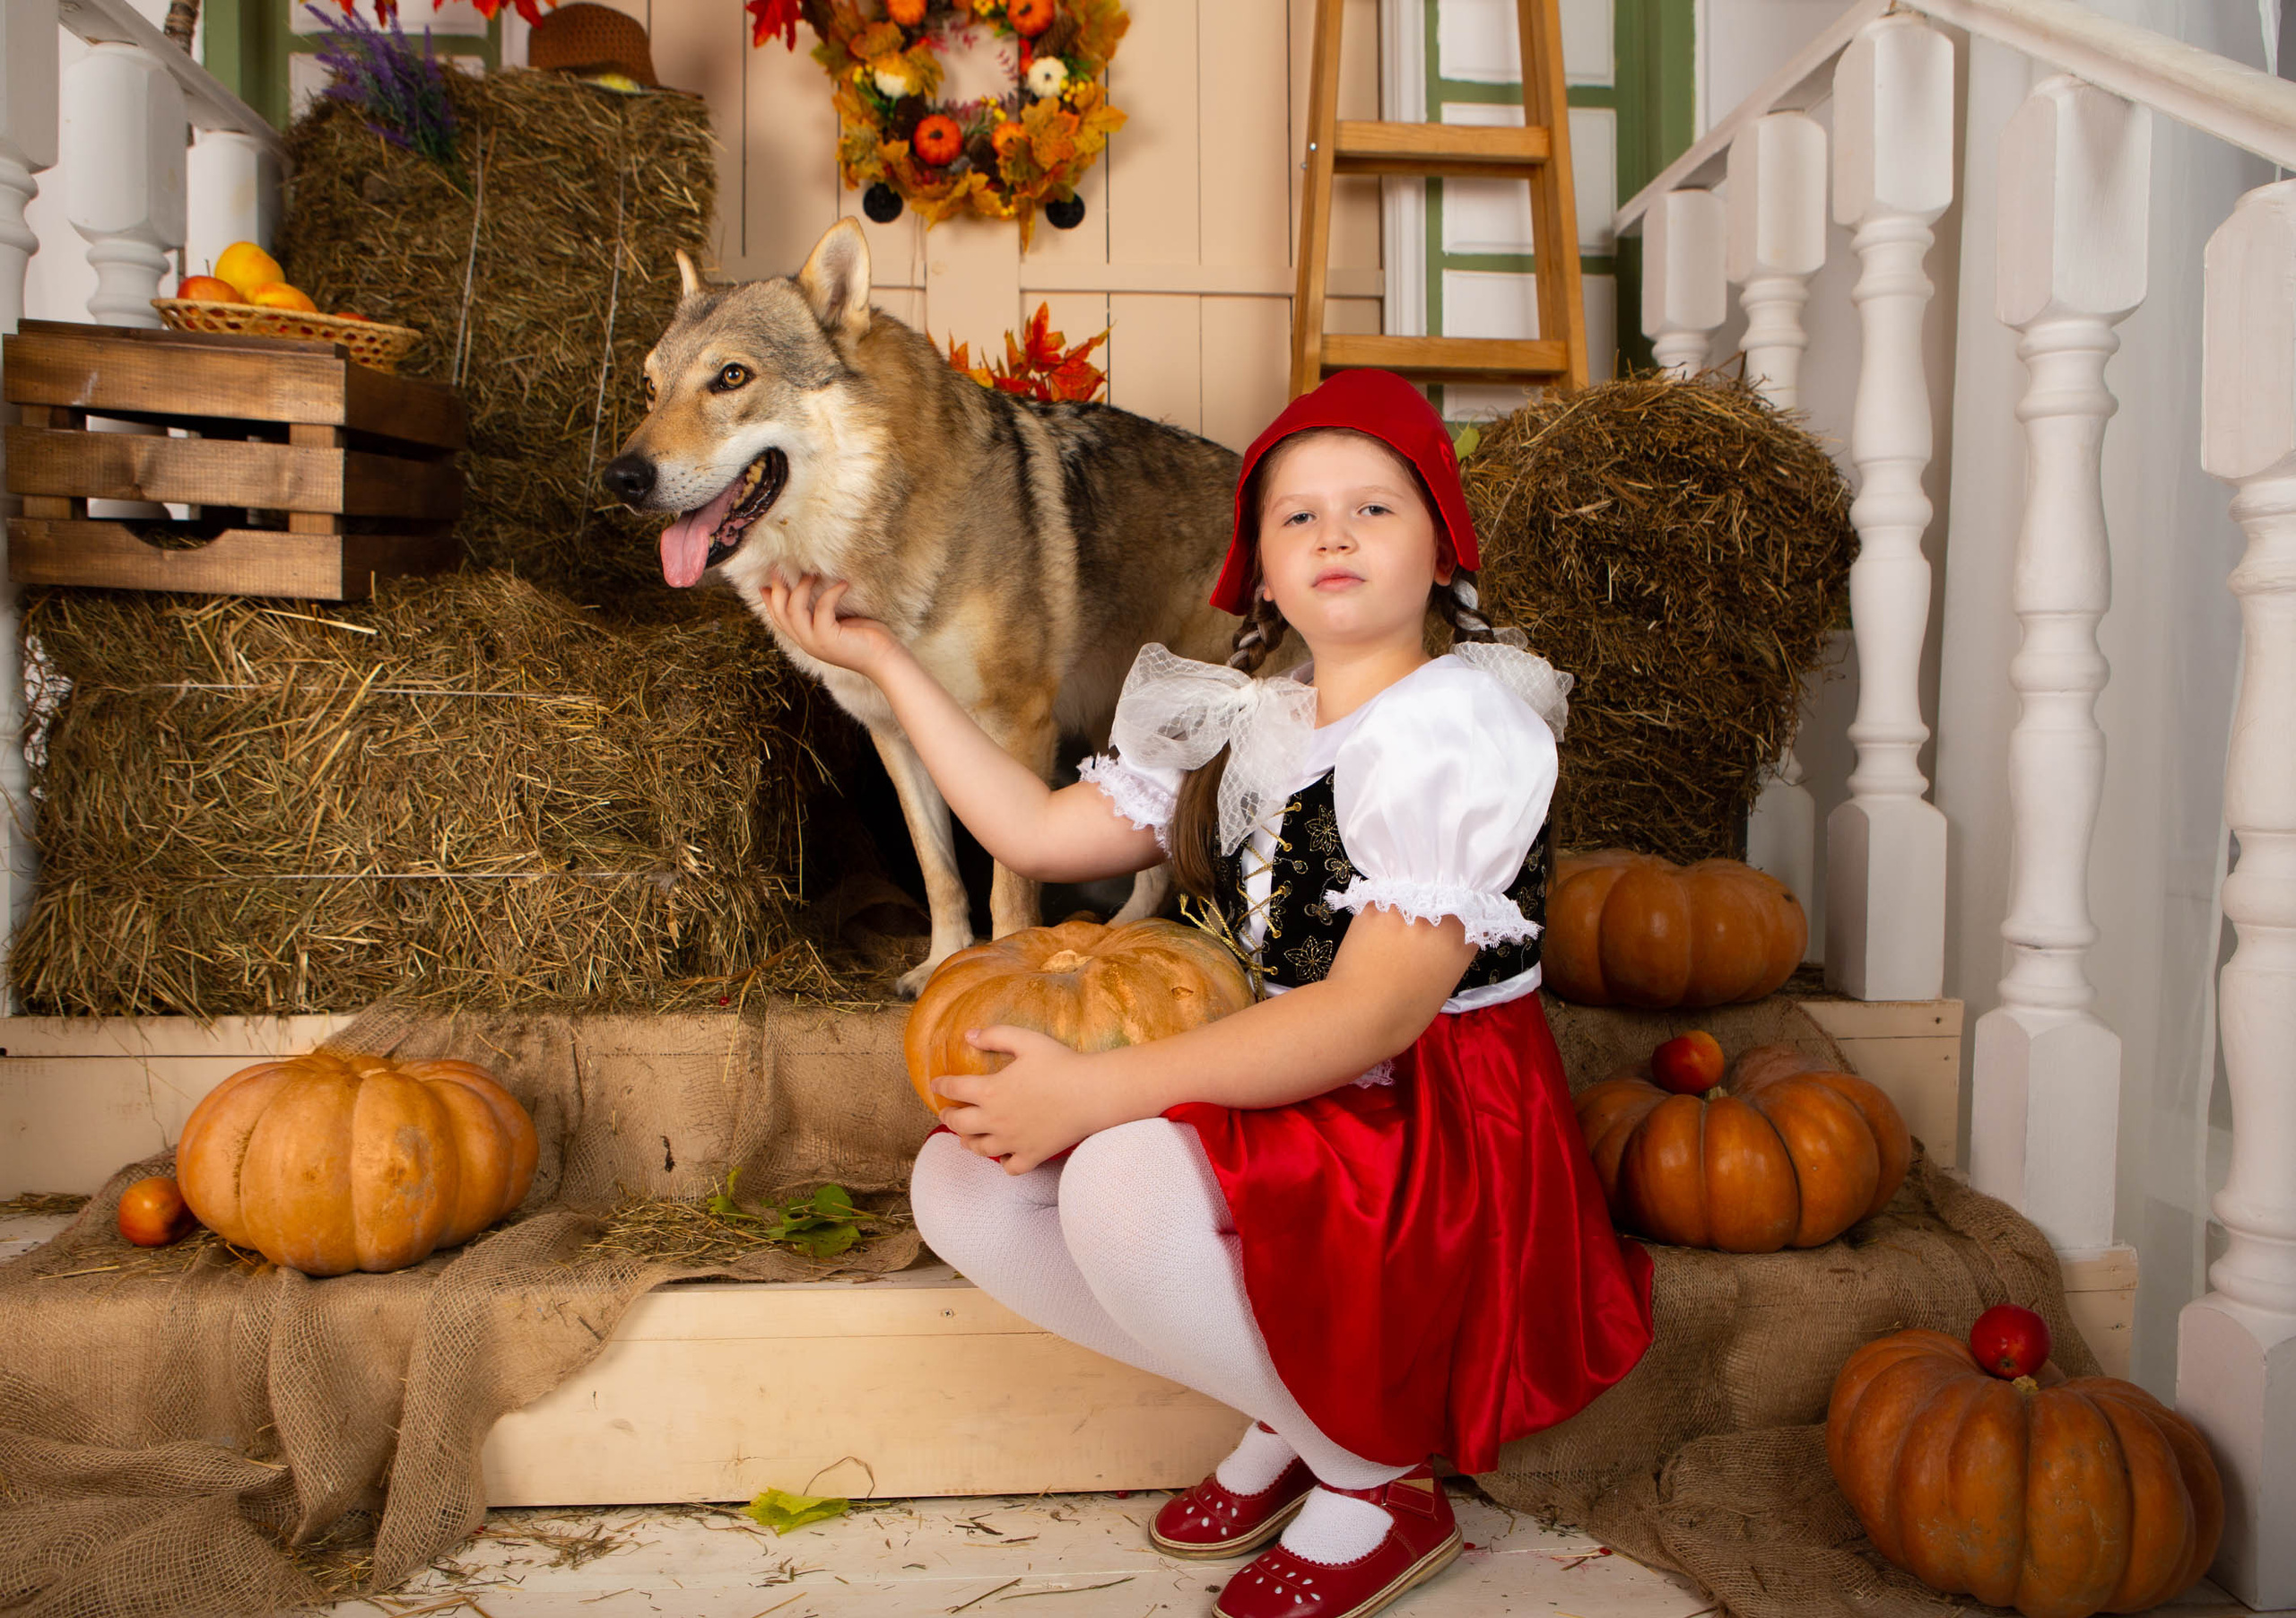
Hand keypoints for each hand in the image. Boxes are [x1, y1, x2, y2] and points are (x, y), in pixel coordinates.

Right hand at [761, 571, 901, 677]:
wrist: (885, 660)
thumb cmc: (867, 638)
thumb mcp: (839, 621)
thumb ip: (823, 611)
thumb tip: (816, 585)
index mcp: (806, 638)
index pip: (778, 619)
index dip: (770, 599)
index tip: (769, 580)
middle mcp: (806, 642)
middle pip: (780, 613)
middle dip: (779, 588)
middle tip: (783, 568)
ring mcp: (815, 642)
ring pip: (794, 610)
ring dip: (802, 587)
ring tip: (814, 573)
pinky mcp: (828, 639)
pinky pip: (822, 609)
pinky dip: (831, 593)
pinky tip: (843, 584)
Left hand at [933, 1026, 1129, 1174]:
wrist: (1092, 1093)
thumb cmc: (1061, 1063)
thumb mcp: (1026, 1040)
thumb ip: (995, 1036)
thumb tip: (969, 1036)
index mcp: (990, 1091)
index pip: (953, 1090)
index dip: (941, 1086)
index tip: (936, 1084)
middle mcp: (995, 1120)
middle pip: (958, 1125)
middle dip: (949, 1117)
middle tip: (948, 1113)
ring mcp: (1012, 1141)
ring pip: (979, 1149)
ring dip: (969, 1141)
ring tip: (968, 1137)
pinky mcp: (1032, 1155)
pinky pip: (1009, 1167)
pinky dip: (1003, 1162)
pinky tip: (1005, 1154)